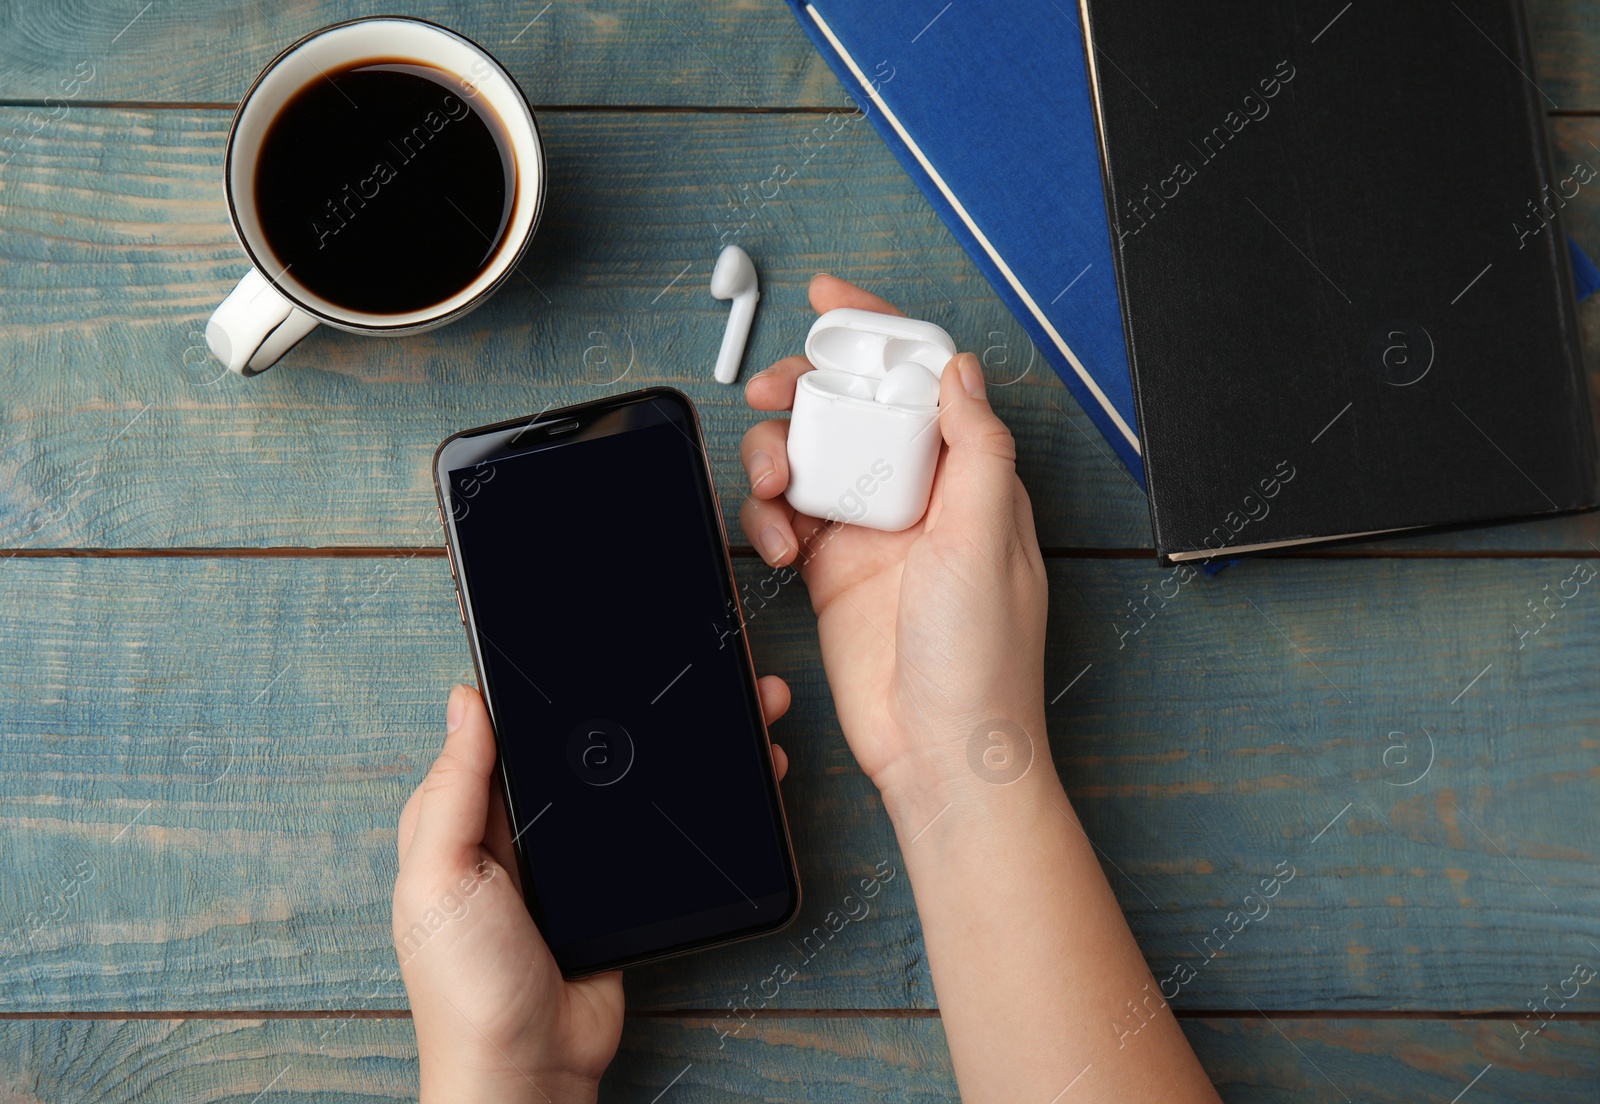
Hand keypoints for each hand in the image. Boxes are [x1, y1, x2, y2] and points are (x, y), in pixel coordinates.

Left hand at [395, 680, 792, 1102]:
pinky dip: (694, 803)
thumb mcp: (439, 879)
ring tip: (737, 706)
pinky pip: (658, 831)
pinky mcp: (621, 889)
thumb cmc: (465, 988)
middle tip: (684, 664)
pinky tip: (734, 774)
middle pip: (582, 748)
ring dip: (678, 746)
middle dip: (632, 706)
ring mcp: (575, 860)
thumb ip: (451, 792)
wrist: (532, 1070)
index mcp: (470, 816)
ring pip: (630, 783)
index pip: (507, 732)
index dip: (544, 689)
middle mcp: (521, 830)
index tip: (596, 644)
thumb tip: (463, 701)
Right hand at [738, 275, 1049, 813]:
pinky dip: (767, 518)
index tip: (830, 300)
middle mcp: (919, 495)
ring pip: (809, 456)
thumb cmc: (982, 660)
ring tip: (773, 484)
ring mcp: (872, 531)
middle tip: (774, 388)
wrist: (941, 754)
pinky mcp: (831, 570)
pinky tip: (778, 544)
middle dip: (806, 386)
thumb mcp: (990, 538)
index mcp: (969, 475)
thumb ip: (975, 446)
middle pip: (851, 407)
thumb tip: (957, 368)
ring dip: (778, 455)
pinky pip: (785, 516)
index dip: (877, 330)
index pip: (922, 377)